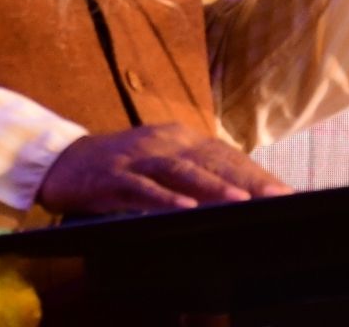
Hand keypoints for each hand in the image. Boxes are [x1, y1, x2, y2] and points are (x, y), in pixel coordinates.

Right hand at [36, 123, 290, 215]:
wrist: (62, 162)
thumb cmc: (120, 170)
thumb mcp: (160, 166)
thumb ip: (194, 175)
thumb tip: (239, 197)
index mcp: (179, 138)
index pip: (226, 155)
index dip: (256, 173)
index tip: (287, 193)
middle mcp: (163, 141)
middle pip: (211, 160)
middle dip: (247, 179)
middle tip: (279, 198)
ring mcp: (138, 157)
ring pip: (182, 171)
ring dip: (213, 187)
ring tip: (242, 202)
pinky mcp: (114, 176)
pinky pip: (143, 189)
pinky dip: (165, 199)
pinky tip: (185, 210)